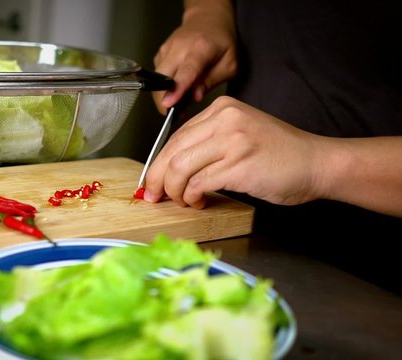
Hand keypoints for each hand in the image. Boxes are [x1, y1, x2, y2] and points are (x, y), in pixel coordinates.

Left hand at [143, 96, 325, 208]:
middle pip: (172, 151)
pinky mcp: (239, 165)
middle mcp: (225, 120)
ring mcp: (232, 141)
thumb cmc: (280, 154)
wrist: (317, 163)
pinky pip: (199, 184)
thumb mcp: (240, 134)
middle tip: (155, 195)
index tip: (153, 181)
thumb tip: (172, 167)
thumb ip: (208, 142)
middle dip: (157, 178)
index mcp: (222, 109)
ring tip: (183, 200)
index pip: (175, 137)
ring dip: (175, 191)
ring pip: (180, 168)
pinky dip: (192, 197)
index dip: (159, 163)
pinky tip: (199, 202)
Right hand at [153, 0, 236, 112]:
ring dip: (164, 93)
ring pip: (157, 79)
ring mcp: (167, 49)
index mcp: (201, 48)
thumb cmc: (221, 42)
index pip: (186, 72)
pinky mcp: (160, 53)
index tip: (168, 104)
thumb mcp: (229, 64)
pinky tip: (176, 83)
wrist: (208, 19)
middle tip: (174, 112)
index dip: (176, 90)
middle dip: (163, 99)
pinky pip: (157, 74)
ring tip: (178, 99)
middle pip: (162, 78)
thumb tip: (194, 97)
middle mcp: (180, 47)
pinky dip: (163, 84)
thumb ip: (211, 81)